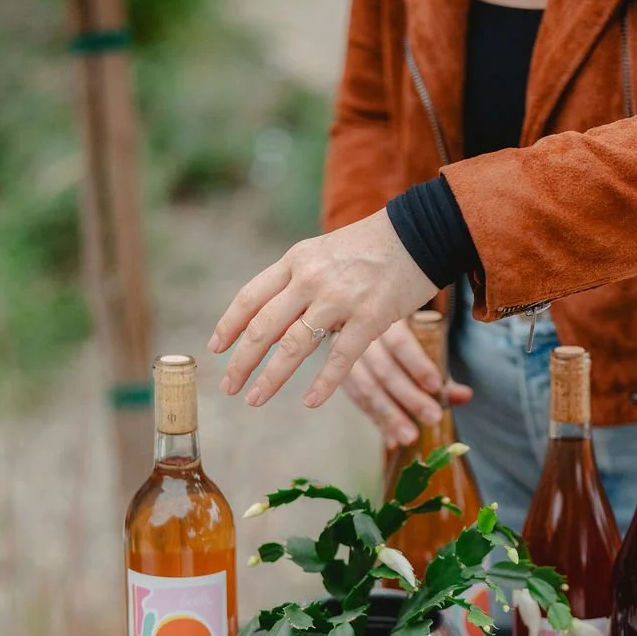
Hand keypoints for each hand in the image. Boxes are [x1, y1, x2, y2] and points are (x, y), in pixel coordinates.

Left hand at [209, 209, 437, 408]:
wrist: (421, 233)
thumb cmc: (372, 247)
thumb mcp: (324, 253)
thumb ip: (300, 280)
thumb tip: (275, 316)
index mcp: (296, 261)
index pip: (251, 296)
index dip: (229, 325)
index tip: (216, 349)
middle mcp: (310, 278)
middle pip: (263, 327)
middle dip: (241, 361)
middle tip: (229, 387)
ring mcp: (339, 298)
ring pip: (293, 346)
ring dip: (270, 377)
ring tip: (254, 399)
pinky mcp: (370, 318)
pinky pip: (339, 358)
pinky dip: (322, 384)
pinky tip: (309, 402)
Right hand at [344, 321, 473, 449]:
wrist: (356, 311)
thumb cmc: (394, 325)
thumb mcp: (419, 335)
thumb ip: (440, 365)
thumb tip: (464, 396)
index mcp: (382, 314)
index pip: (401, 342)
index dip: (418, 365)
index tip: (436, 387)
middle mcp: (357, 332)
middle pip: (384, 370)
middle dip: (408, 398)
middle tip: (432, 417)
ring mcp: (341, 352)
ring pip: (365, 387)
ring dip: (388, 416)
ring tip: (408, 436)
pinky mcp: (339, 371)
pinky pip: (356, 398)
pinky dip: (375, 420)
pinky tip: (390, 438)